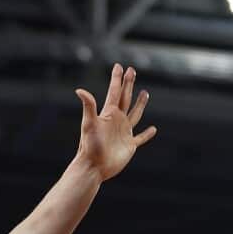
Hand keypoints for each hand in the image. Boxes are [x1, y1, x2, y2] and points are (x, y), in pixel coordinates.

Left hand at [74, 63, 157, 180]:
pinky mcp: (129, 146)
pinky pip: (140, 138)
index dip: (117, 79)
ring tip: (145, 92)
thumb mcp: (89, 124)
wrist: (94, 167)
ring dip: (140, 104)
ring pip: (135, 114)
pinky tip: (153, 129)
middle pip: (125, 98)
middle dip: (128, 84)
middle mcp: (117, 120)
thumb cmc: (90, 146)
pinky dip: (147, 134)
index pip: (114, 92)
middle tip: (132, 70)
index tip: (119, 66)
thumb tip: (79, 90)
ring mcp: (124, 132)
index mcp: (109, 113)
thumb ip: (88, 106)